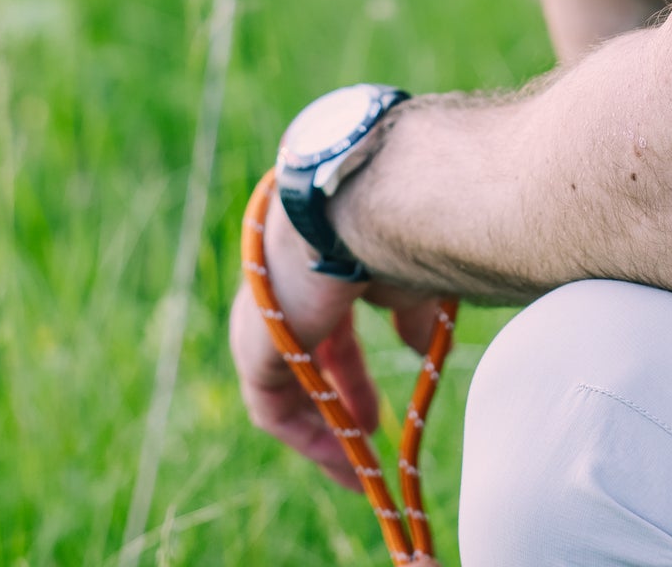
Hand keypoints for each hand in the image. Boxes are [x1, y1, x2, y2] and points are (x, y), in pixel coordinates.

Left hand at [228, 194, 443, 489]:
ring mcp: (262, 314)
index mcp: (313, 258)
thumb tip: (418, 345)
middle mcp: (280, 283)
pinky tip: (343, 459)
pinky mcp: (253, 345)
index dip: (353, 370)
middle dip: (339, 396)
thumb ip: (410, 313)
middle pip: (306, 352)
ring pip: (286, 380)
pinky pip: (272, 404)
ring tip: (358, 465)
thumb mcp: (409, 275)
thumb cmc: (394, 227)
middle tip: (369, 432)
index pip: (328, 323)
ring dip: (323, 423)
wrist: (362, 207)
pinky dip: (306, 435)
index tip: (377, 407)